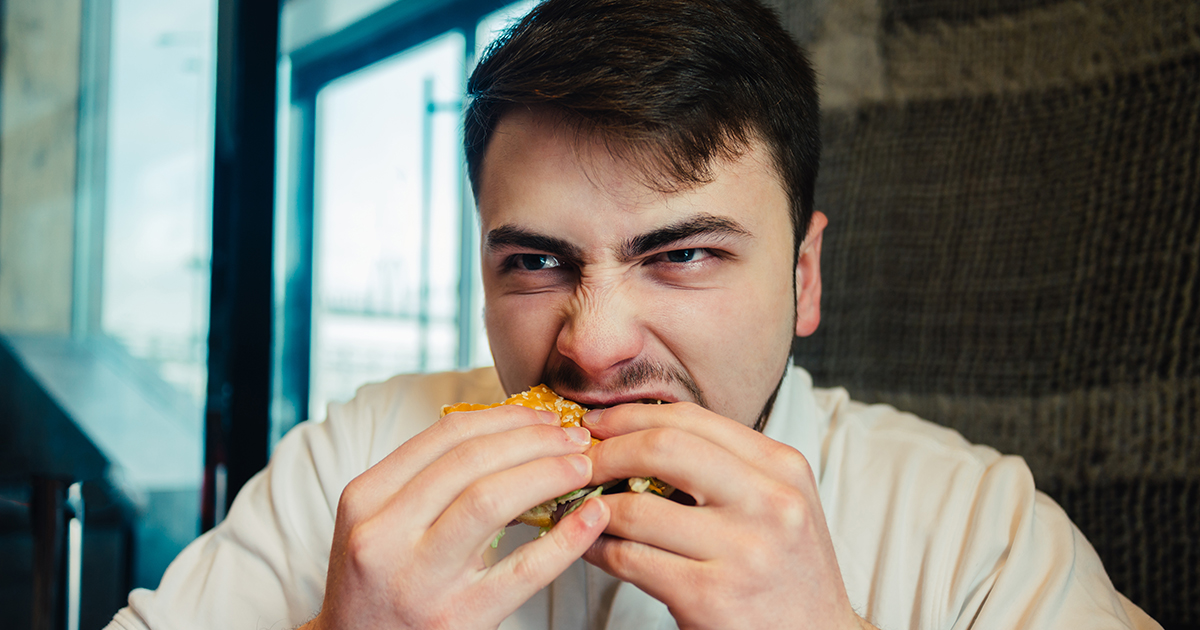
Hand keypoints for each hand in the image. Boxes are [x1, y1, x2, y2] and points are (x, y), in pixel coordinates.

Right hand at [304, 404, 610, 629]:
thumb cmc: (378, 583)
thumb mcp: (379, 522)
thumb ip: (427, 480)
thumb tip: (510, 434)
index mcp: (366, 498)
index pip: (445, 435)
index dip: (505, 417)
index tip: (542, 416)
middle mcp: (384, 534)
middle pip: (472, 460)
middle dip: (534, 439)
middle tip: (573, 437)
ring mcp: (420, 578)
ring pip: (491, 500)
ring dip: (548, 473)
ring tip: (582, 467)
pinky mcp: (458, 618)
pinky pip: (524, 569)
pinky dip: (566, 538)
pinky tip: (591, 518)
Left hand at [582, 402, 869, 629]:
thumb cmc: (788, 574)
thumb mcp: (778, 503)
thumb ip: (727, 467)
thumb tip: (639, 436)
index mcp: (782, 467)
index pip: (692, 419)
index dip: (633, 416)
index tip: (598, 425)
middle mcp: (770, 501)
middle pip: (663, 447)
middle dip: (607, 452)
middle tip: (580, 463)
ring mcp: (744, 550)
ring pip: (637, 508)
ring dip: (594, 508)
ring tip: (580, 510)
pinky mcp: (711, 596)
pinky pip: (631, 559)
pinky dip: (599, 550)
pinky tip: (593, 548)